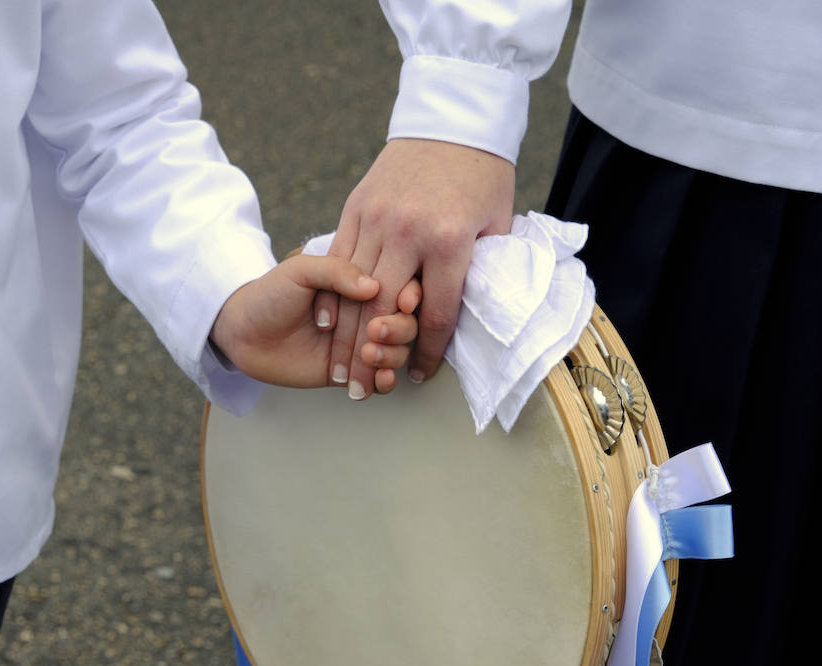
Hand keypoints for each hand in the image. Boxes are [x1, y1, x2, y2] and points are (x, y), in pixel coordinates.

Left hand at [212, 254, 417, 391]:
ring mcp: (360, 343)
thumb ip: (336, 271)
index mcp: (360, 282)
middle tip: (376, 331)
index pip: (401, 285)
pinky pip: (379, 379)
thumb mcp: (300, 271)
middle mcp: (366, 312)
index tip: (404, 301)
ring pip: (398, 351)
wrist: (243, 332)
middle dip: (399, 329)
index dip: (410, 294)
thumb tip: (374, 285)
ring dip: (392, 355)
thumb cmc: (270, 294)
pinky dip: (385, 381)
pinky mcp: (350, 371)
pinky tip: (378, 380)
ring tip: (367, 355)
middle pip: (406, 321)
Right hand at [316, 138, 515, 395]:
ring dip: (345, 336)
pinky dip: (330, 296)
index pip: (434, 314)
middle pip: (383, 311)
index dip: (425, 352)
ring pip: (352, 292)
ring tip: (341, 369)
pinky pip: (337, 261)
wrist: (451, 120)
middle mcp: (408, 233)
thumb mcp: (495, 224)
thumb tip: (464, 318)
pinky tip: (325, 325)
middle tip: (365, 389)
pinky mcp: (355, 208)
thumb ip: (478, 270)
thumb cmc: (482, 176)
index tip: (417, 374)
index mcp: (448, 242)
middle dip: (373, 356)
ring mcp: (376, 220)